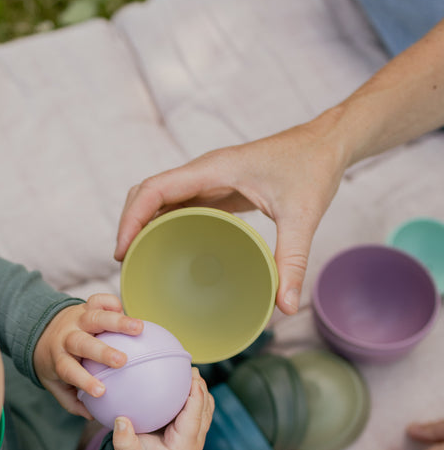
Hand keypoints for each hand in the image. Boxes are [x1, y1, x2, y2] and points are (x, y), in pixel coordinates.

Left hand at [34, 294, 142, 416]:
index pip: (69, 370)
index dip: (84, 380)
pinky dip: (112, 302)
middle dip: (102, 351)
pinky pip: (100, 300)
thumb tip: (93, 416)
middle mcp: (67, 337)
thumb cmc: (55, 363)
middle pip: (82, 342)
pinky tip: (126, 309)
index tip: (101, 391)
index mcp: (59, 359)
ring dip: (117, 322)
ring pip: (95, 317)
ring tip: (139, 328)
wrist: (40, 329)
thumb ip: (71, 402)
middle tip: (121, 360)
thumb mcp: (54, 384)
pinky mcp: (86, 306)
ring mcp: (77, 319)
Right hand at [112, 368, 213, 449]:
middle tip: (191, 369)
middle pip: (206, 409)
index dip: (196, 395)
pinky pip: (201, 409)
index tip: (192, 377)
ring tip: (190, 372)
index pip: (196, 416)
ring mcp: (198, 435)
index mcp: (185, 445)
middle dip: (201, 387)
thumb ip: (123, 440)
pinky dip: (197, 394)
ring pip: (207, 408)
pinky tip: (184, 382)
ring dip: (201, 390)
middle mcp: (196, 440)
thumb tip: (121, 420)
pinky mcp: (194, 429)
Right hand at [115, 117, 347, 314]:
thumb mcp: (303, 216)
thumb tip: (285, 307)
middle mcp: (204, 172)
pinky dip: (163, 225)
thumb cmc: (313, 168)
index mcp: (214, 170)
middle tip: (125, 264)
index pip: (155, 189)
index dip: (131, 219)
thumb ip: (293, 261)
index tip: (122, 251)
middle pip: (147, 194)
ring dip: (142, 225)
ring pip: (159, 199)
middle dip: (129, 225)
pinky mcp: (218, 189)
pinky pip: (179, 205)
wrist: (328, 143)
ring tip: (138, 261)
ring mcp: (209, 179)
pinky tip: (166, 250)